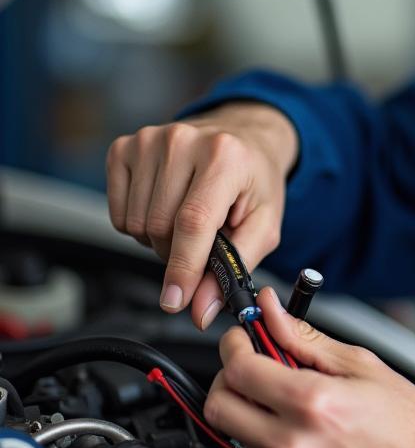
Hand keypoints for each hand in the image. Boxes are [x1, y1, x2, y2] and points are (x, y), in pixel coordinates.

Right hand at [105, 102, 297, 327]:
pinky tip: (165, 208)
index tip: (176, 301)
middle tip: (203, 241)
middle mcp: (183, 141)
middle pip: (159, 227)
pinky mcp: (125, 147)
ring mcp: (149, 140)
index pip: (193, 221)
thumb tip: (200, 309)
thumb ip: (234, 268)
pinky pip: (118, 213)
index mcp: (225, 157)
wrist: (244, 138)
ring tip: (186, 221)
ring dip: (159, 239)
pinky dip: (138, 224)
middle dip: (178, 252)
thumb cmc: (255, 179)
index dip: (183, 267)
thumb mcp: (263, 223)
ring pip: (135, 224)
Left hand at [204, 288, 414, 447]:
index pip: (240, 368)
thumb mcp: (360, 363)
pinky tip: (298, 432)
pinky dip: (265, 441)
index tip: (243, 337)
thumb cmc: (404, 422)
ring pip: (233, 435)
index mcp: (312, 403)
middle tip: (254, 366)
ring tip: (287, 402)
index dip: (235, 344)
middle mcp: (292, 446)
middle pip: (219, 406)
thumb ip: (304, 336)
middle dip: (230, 378)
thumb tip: (271, 310)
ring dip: (249, 411)